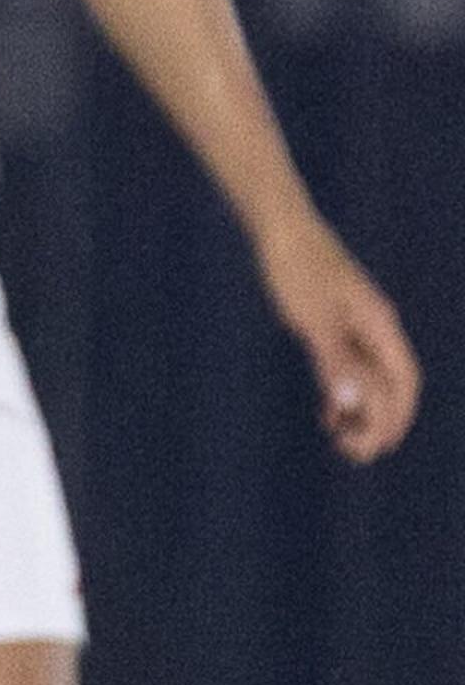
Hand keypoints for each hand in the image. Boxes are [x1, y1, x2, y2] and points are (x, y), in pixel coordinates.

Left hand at [258, 220, 420, 463]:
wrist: (281, 231)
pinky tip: (328, 414)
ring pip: (369, 380)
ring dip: (362, 412)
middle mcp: (374, 329)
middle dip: (380, 422)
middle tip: (355, 453)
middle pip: (391, 385)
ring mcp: (354, 328)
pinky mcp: (331, 326)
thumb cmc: (297, 268)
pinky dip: (343, 394)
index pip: (403, 380)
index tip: (380, 446)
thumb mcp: (313, 318)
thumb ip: (334, 361)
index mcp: (379, 326)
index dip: (398, 416)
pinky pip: (348, 369)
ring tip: (341, 441)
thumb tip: (350, 403)